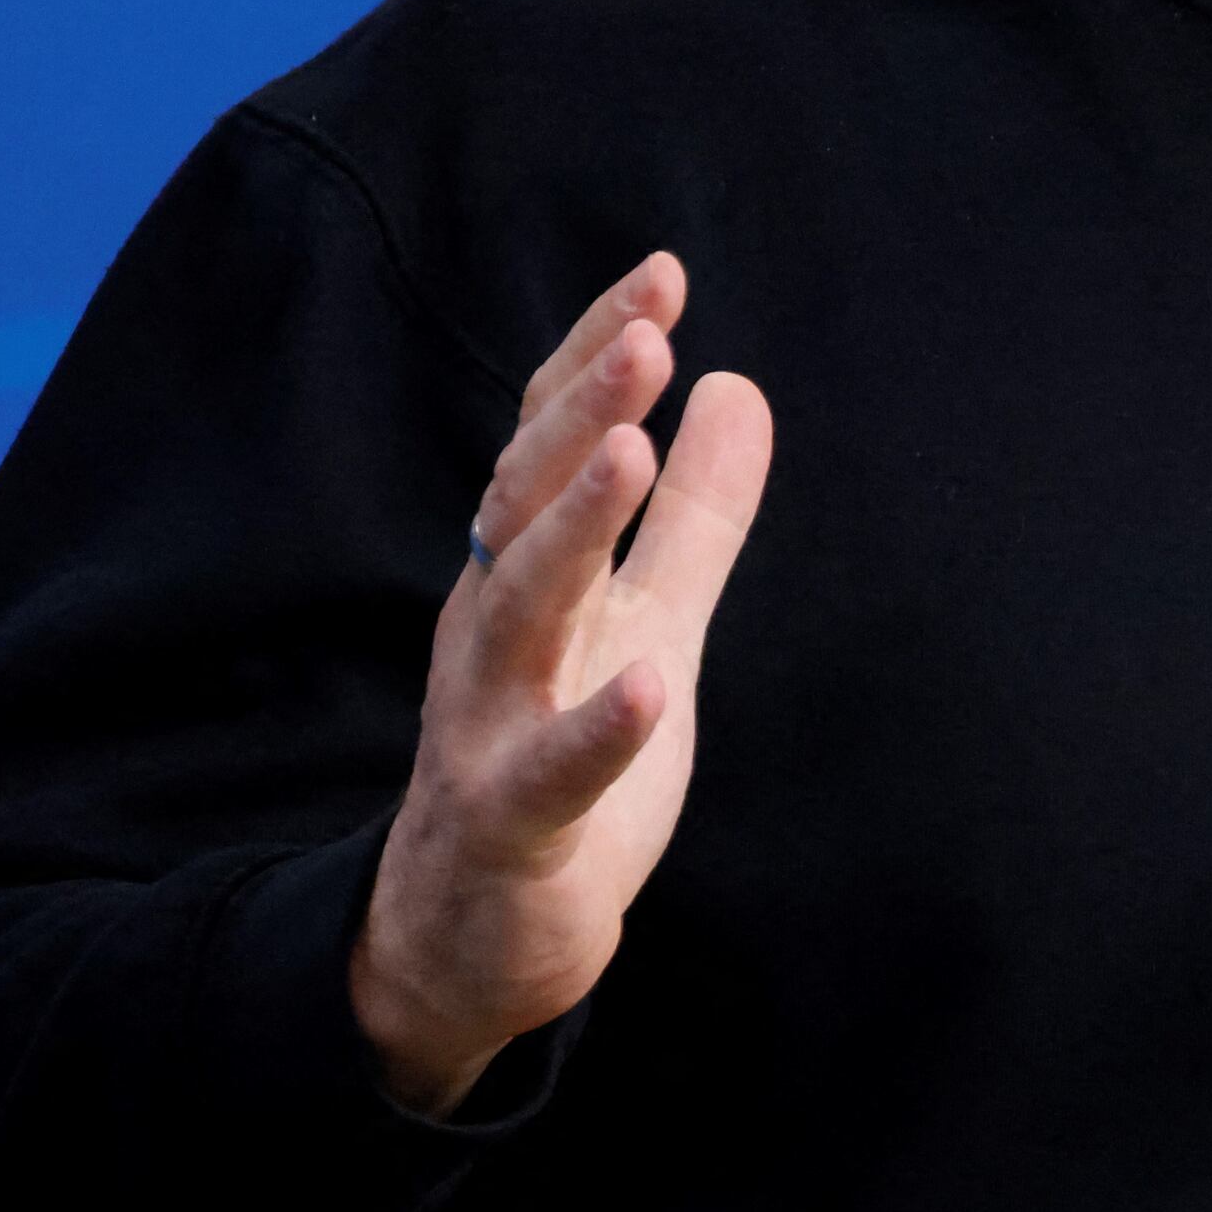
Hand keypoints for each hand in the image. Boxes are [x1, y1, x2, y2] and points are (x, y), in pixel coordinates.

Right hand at [349, 253, 772, 1113]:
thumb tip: (738, 384)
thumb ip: (692, 517)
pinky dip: (597, 729)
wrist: (473, 935)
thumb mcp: (646, 623)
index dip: (596, 359)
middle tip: (647, 336)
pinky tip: (650, 684)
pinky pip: (547, 774)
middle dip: (580, 415)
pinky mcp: (509, 826)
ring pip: (516, 617)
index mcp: (522, 578)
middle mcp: (491, 634)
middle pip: (521, 505)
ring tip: (629, 453)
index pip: (549, 446)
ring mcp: (488, 727)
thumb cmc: (556, 763)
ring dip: (568, 531)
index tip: (661, 276)